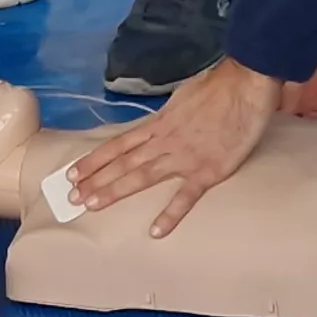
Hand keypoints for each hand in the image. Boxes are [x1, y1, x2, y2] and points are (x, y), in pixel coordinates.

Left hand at [68, 59, 279, 236]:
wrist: (245, 84)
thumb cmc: (218, 86)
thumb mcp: (183, 97)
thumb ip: (170, 116)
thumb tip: (163, 123)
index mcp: (159, 124)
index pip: (118, 145)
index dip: (94, 160)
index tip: (73, 173)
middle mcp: (164, 141)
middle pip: (122, 163)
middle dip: (95, 180)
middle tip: (72, 198)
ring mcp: (183, 158)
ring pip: (142, 177)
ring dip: (115, 191)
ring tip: (92, 205)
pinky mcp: (207, 171)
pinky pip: (185, 197)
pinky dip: (170, 215)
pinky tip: (155, 231)